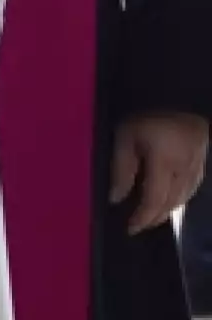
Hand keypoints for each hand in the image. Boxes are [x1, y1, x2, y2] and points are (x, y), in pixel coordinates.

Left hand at [111, 111, 208, 234]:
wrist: (178, 91)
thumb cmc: (147, 112)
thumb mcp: (126, 136)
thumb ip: (121, 169)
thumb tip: (116, 198)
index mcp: (165, 162)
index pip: (154, 200)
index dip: (142, 218)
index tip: (129, 228)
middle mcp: (185, 168)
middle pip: (171, 204)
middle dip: (154, 218)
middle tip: (138, 225)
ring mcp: (197, 164)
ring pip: (183, 198)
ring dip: (166, 210)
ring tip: (151, 216)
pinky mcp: (202, 159)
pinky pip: (192, 187)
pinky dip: (178, 198)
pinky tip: (169, 199)